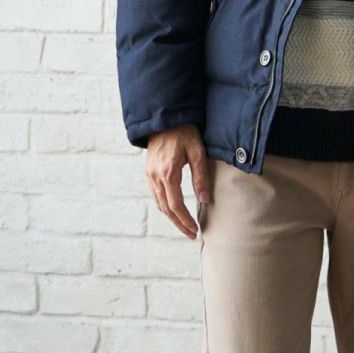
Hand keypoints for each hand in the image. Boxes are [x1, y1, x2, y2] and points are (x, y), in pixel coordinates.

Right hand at [146, 124, 211, 239]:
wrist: (165, 118)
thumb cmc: (185, 132)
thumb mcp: (197, 153)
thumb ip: (201, 177)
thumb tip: (205, 200)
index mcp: (168, 173)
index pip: (176, 205)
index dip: (185, 220)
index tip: (195, 230)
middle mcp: (155, 176)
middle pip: (166, 209)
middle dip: (179, 224)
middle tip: (191, 234)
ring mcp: (149, 174)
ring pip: (159, 203)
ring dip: (171, 217)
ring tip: (184, 226)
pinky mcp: (148, 171)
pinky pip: (155, 194)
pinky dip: (164, 206)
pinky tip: (174, 210)